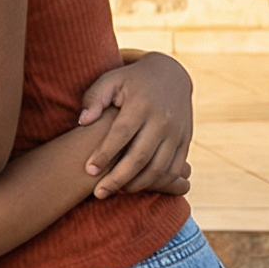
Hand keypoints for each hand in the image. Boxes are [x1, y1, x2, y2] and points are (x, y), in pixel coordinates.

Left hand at [75, 51, 194, 197]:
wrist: (171, 74)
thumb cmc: (131, 80)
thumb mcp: (110, 80)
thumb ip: (94, 99)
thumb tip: (82, 122)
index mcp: (141, 105)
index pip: (121, 134)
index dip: (104, 154)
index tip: (89, 170)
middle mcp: (162, 120)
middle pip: (140, 157)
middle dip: (118, 178)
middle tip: (98, 193)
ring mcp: (177, 132)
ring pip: (158, 168)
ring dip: (137, 184)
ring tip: (115, 191)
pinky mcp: (186, 141)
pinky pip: (173, 168)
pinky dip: (157, 182)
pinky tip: (137, 185)